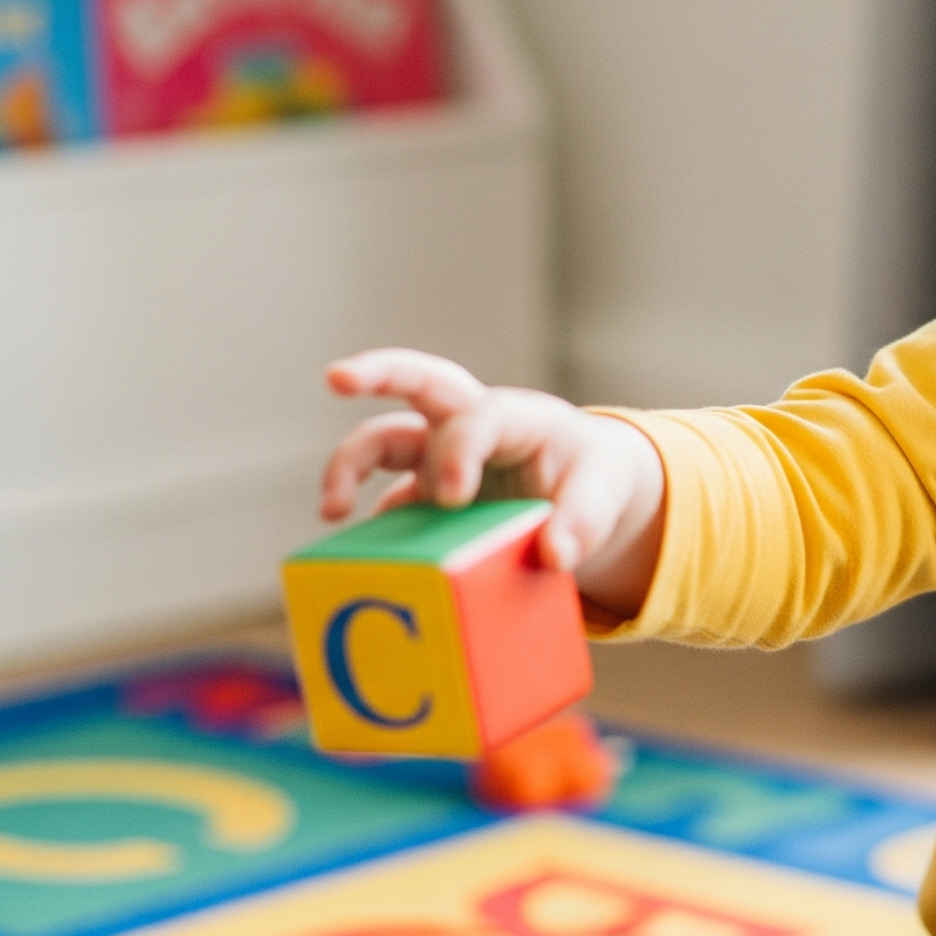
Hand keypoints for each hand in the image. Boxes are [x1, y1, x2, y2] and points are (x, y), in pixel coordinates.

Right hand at [319, 348, 667, 618]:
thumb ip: (584, 523)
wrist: (582, 488)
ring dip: (349, 466)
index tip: (452, 496)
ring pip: (384, 442)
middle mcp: (469, 425)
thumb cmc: (590, 477)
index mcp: (516, 416)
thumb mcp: (603, 493)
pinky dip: (370, 531)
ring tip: (332, 511)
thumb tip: (553, 556)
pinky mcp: (424, 495)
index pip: (477, 418)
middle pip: (418, 383)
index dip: (457, 451)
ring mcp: (439, 457)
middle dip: (377, 374)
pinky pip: (389, 506)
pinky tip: (357, 560)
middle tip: (335, 377)